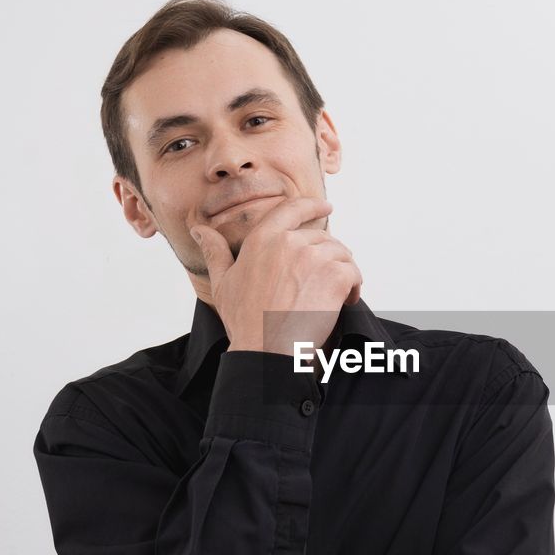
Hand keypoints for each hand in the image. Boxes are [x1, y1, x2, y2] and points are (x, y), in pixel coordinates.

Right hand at [191, 196, 362, 354]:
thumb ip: (215, 251)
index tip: (326, 207)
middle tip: (325, 281)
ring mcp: (314, 257)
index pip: (292, 209)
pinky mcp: (334, 275)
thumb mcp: (222, 282)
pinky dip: (354, 287)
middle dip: (328, 256)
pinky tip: (346, 301)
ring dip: (342, 272)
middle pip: (322, 237)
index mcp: (262, 240)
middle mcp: (289, 242)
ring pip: (341, 254)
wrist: (267, 349)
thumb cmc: (245, 321)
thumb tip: (199, 229)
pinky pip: (353, 273)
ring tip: (336, 294)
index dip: (312, 205)